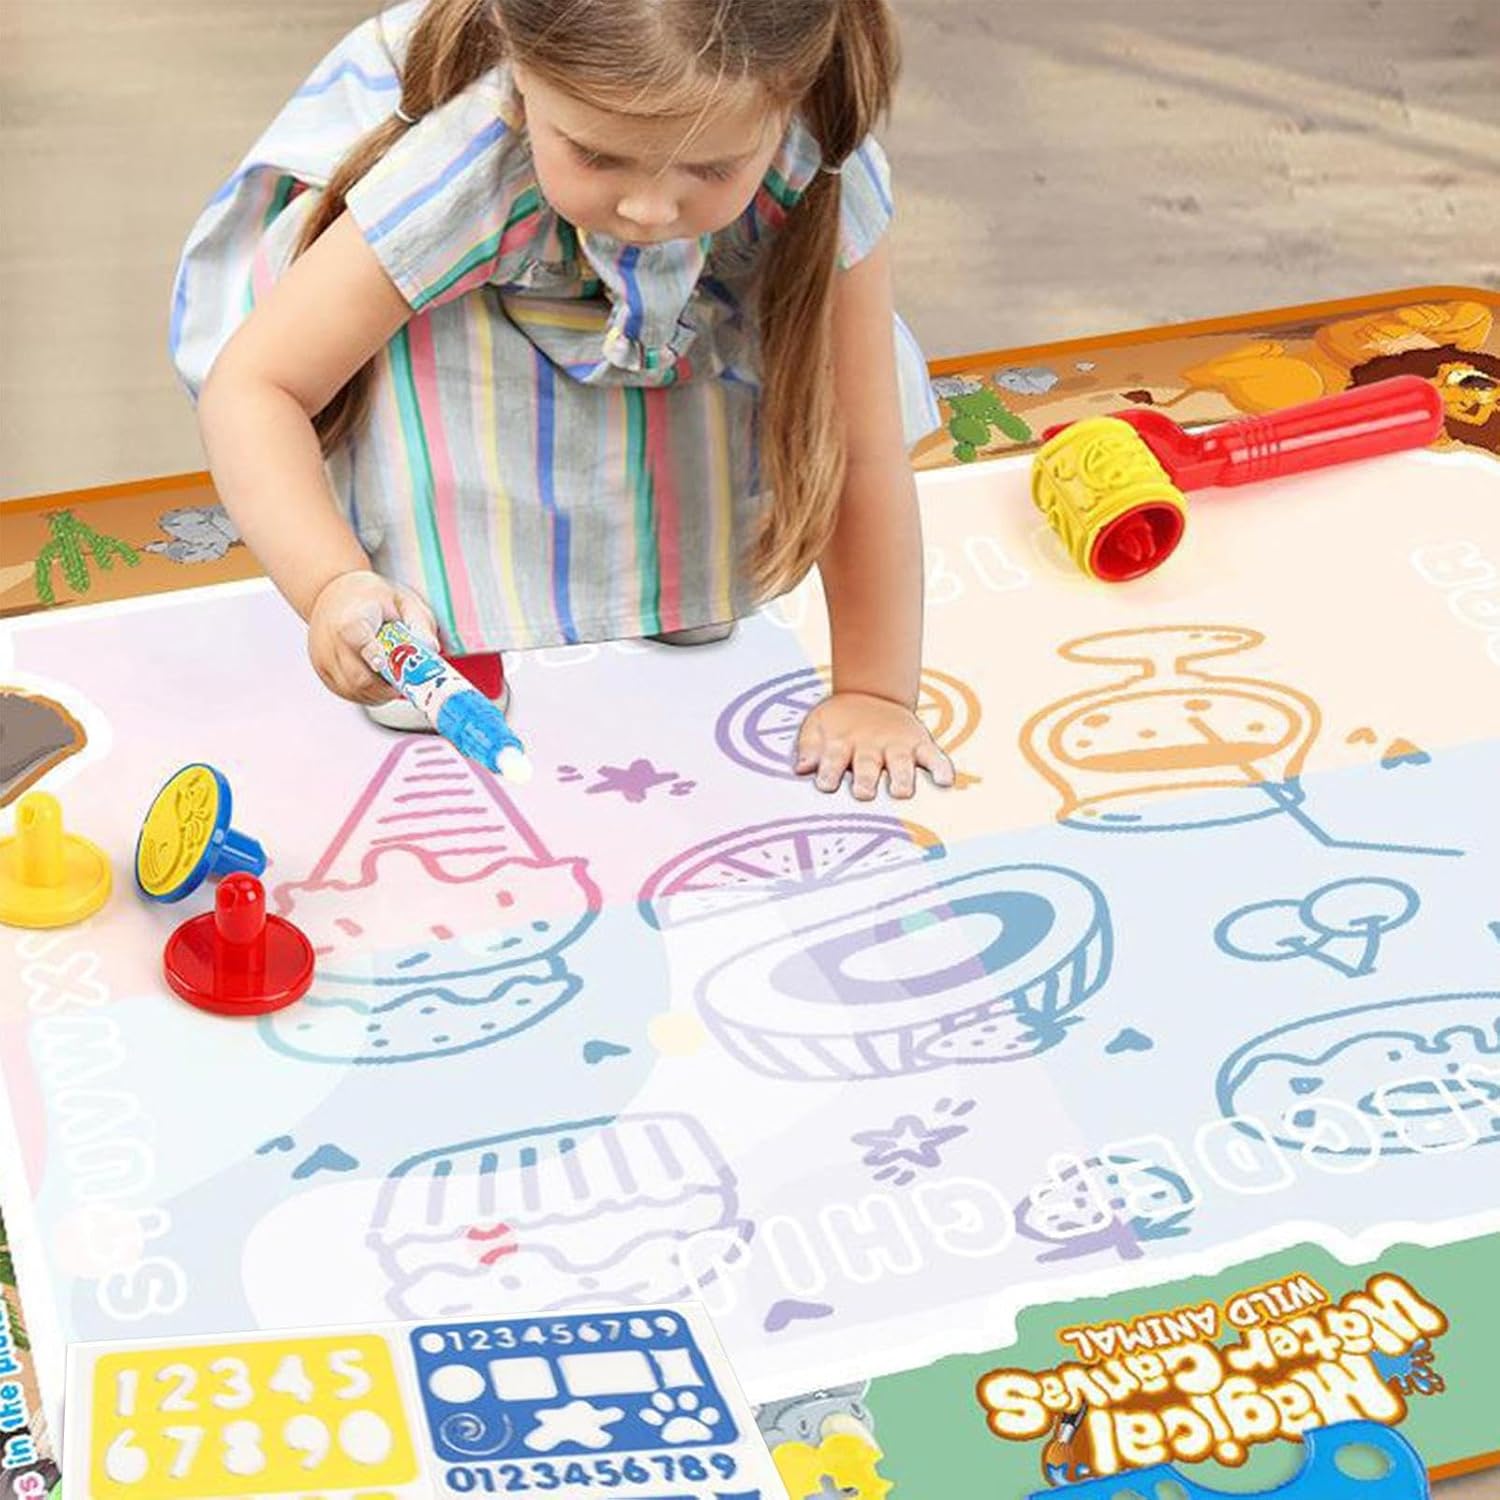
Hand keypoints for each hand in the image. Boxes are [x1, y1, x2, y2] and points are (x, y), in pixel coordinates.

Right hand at [306, 570, 438, 703]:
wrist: (333, 594)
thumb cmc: (371, 598)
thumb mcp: (402, 600)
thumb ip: (419, 623)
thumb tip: (431, 648)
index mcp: (353, 618)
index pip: (357, 638)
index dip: (372, 654)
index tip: (386, 665)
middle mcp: (332, 641)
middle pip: (358, 676)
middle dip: (387, 686)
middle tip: (407, 681)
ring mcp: (324, 659)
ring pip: (354, 691)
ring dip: (379, 693)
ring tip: (393, 677)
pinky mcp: (323, 672)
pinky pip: (348, 694)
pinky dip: (368, 694)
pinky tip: (379, 681)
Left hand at [795, 692, 955, 800]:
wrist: (871, 692)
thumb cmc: (840, 722)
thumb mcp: (817, 726)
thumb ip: (809, 747)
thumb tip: (801, 767)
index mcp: (842, 743)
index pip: (833, 758)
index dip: (829, 771)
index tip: (825, 784)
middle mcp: (870, 745)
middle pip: (868, 764)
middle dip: (866, 779)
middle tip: (864, 793)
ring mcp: (896, 744)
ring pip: (900, 762)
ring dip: (901, 777)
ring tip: (902, 791)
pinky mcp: (919, 743)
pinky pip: (933, 756)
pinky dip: (940, 767)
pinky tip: (944, 780)